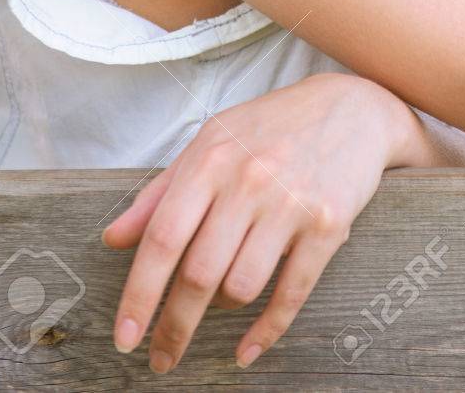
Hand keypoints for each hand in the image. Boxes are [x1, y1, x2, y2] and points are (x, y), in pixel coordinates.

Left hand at [101, 73, 413, 372]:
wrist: (351, 107)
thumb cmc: (271, 126)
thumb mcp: (210, 142)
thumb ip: (160, 191)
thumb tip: (113, 238)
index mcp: (212, 159)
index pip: (163, 238)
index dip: (139, 295)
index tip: (125, 337)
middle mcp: (249, 181)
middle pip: (199, 274)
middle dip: (174, 327)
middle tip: (161, 357)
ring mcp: (290, 203)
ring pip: (241, 287)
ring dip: (222, 310)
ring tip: (219, 303)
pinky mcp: (328, 225)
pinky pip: (291, 293)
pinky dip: (266, 331)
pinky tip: (247, 349)